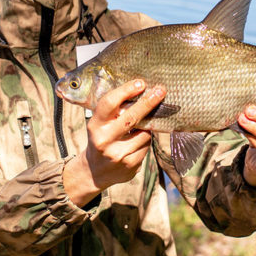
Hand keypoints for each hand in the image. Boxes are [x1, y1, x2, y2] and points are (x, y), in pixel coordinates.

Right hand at [63, 80, 165, 205]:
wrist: (95, 172)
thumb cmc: (102, 139)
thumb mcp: (100, 124)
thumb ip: (114, 112)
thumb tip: (142, 92)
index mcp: (95, 125)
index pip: (109, 103)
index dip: (126, 91)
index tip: (141, 83)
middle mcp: (105, 140)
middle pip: (131, 117)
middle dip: (148, 102)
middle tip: (160, 90)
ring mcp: (118, 154)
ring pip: (144, 132)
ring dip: (148, 126)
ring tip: (141, 126)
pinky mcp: (131, 164)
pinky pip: (147, 145)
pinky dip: (146, 140)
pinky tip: (137, 142)